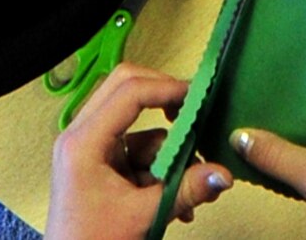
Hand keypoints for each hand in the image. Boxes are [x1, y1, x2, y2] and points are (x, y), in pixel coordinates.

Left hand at [45, 64, 232, 239]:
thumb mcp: (143, 216)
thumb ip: (186, 190)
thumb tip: (223, 174)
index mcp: (83, 142)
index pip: (129, 91)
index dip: (167, 88)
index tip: (197, 96)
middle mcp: (83, 137)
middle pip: (128, 91)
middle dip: (165, 102)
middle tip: (193, 113)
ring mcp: (92, 150)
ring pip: (140, 128)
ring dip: (169, 152)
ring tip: (190, 184)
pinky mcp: (102, 165)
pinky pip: (139, 151)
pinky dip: (161, 169)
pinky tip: (176, 197)